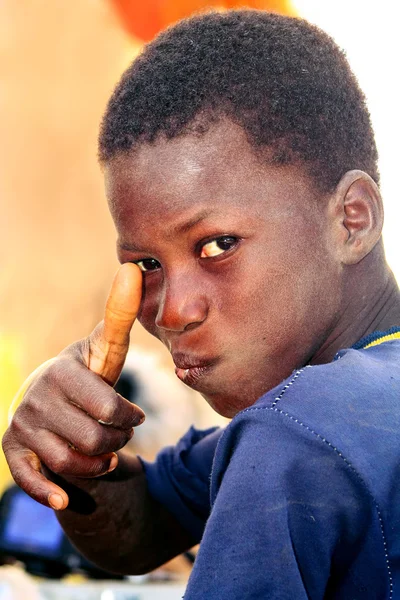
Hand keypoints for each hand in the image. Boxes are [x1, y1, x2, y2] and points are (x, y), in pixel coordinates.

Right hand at [2, 263, 144, 509]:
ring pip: (73, 463)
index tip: (133, 416)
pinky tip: (65, 499)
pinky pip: (29, 479)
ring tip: (105, 452)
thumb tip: (133, 268)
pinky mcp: (14, 451)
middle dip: (117, 441)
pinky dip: (48, 492)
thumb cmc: (87, 375)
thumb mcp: (104, 349)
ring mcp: (23, 425)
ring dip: (98, 464)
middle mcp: (38, 397)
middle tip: (119, 435)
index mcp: (63, 371)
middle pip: (96, 439)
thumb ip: (119, 315)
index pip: (109, 408)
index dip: (129, 418)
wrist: (51, 400)